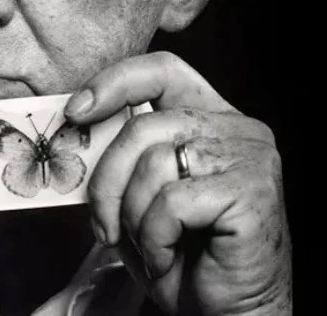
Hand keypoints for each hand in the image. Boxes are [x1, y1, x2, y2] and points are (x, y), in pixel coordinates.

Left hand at [64, 51, 291, 315]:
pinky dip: (154, 236)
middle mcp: (237, 128)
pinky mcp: (253, 190)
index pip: (161, 70)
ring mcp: (250, 156)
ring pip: (154, 162)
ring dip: (132, 214)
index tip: (76, 111)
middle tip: (102, 222)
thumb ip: (120, 155)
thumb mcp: (139, 194)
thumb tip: (74, 125)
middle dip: (107, 178)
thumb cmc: (183, 255)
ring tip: (147, 244)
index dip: (115, 82)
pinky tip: (168, 256)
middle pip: (144, 125)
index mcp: (209, 117)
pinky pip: (172, 200)